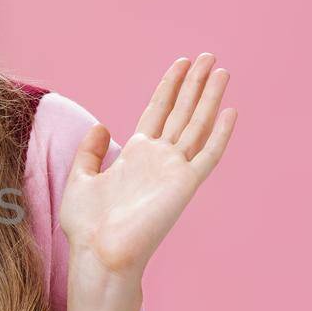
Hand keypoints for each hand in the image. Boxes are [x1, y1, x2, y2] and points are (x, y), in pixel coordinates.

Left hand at [58, 53, 237, 280]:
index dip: (170, 86)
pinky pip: (207, 155)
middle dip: (195, 83)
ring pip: (197, 125)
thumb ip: (91, 151)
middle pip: (182, 111)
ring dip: (210, 98)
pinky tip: (230, 111)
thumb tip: (102, 125)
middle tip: (210, 56)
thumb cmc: (87, 226)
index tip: (182, 63)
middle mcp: (158, 158)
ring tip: (221, 70)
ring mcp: (173, 170)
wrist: (98, 254)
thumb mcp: (80, 179)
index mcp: (136, 154)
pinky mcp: (184, 185)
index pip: (158, 111)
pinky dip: (220, 134)